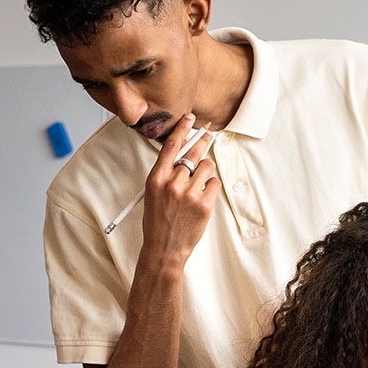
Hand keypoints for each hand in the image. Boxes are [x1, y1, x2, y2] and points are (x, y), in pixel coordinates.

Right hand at [139, 113, 220, 266]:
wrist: (164, 250)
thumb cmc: (157, 223)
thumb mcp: (153, 195)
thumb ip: (166, 175)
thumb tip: (183, 157)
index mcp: (156, 179)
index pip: (170, 146)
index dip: (181, 129)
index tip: (189, 118)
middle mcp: (172, 183)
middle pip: (192, 153)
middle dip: (202, 141)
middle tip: (209, 134)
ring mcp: (189, 193)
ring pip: (207, 167)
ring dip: (206, 172)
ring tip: (199, 185)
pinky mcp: (204, 204)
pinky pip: (214, 183)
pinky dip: (211, 188)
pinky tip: (202, 198)